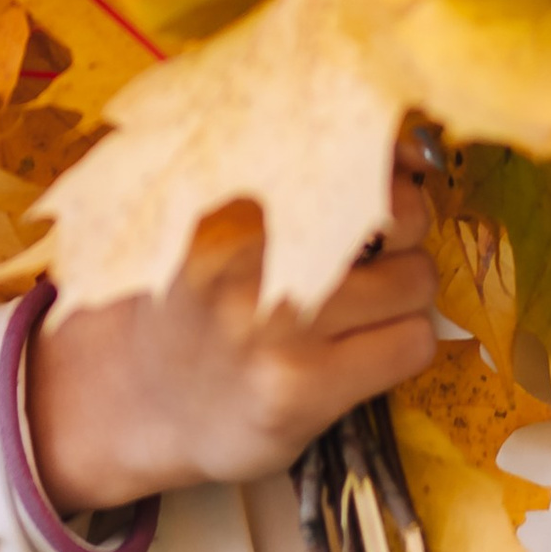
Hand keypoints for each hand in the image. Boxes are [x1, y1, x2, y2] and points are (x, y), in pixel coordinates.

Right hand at [25, 167, 439, 517]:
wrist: (135, 401)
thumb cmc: (196, 301)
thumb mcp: (220, 219)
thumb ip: (294, 177)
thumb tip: (411, 151)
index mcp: (231, 201)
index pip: (347, 150)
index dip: (392, 160)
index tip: (404, 171)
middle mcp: (249, 258)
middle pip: (399, 212)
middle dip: (405, 232)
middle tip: (377, 253)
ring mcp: (275, 327)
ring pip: (415, 281)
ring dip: (407, 296)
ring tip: (364, 309)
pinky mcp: (300, 390)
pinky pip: (410, 345)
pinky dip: (402, 346)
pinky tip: (361, 353)